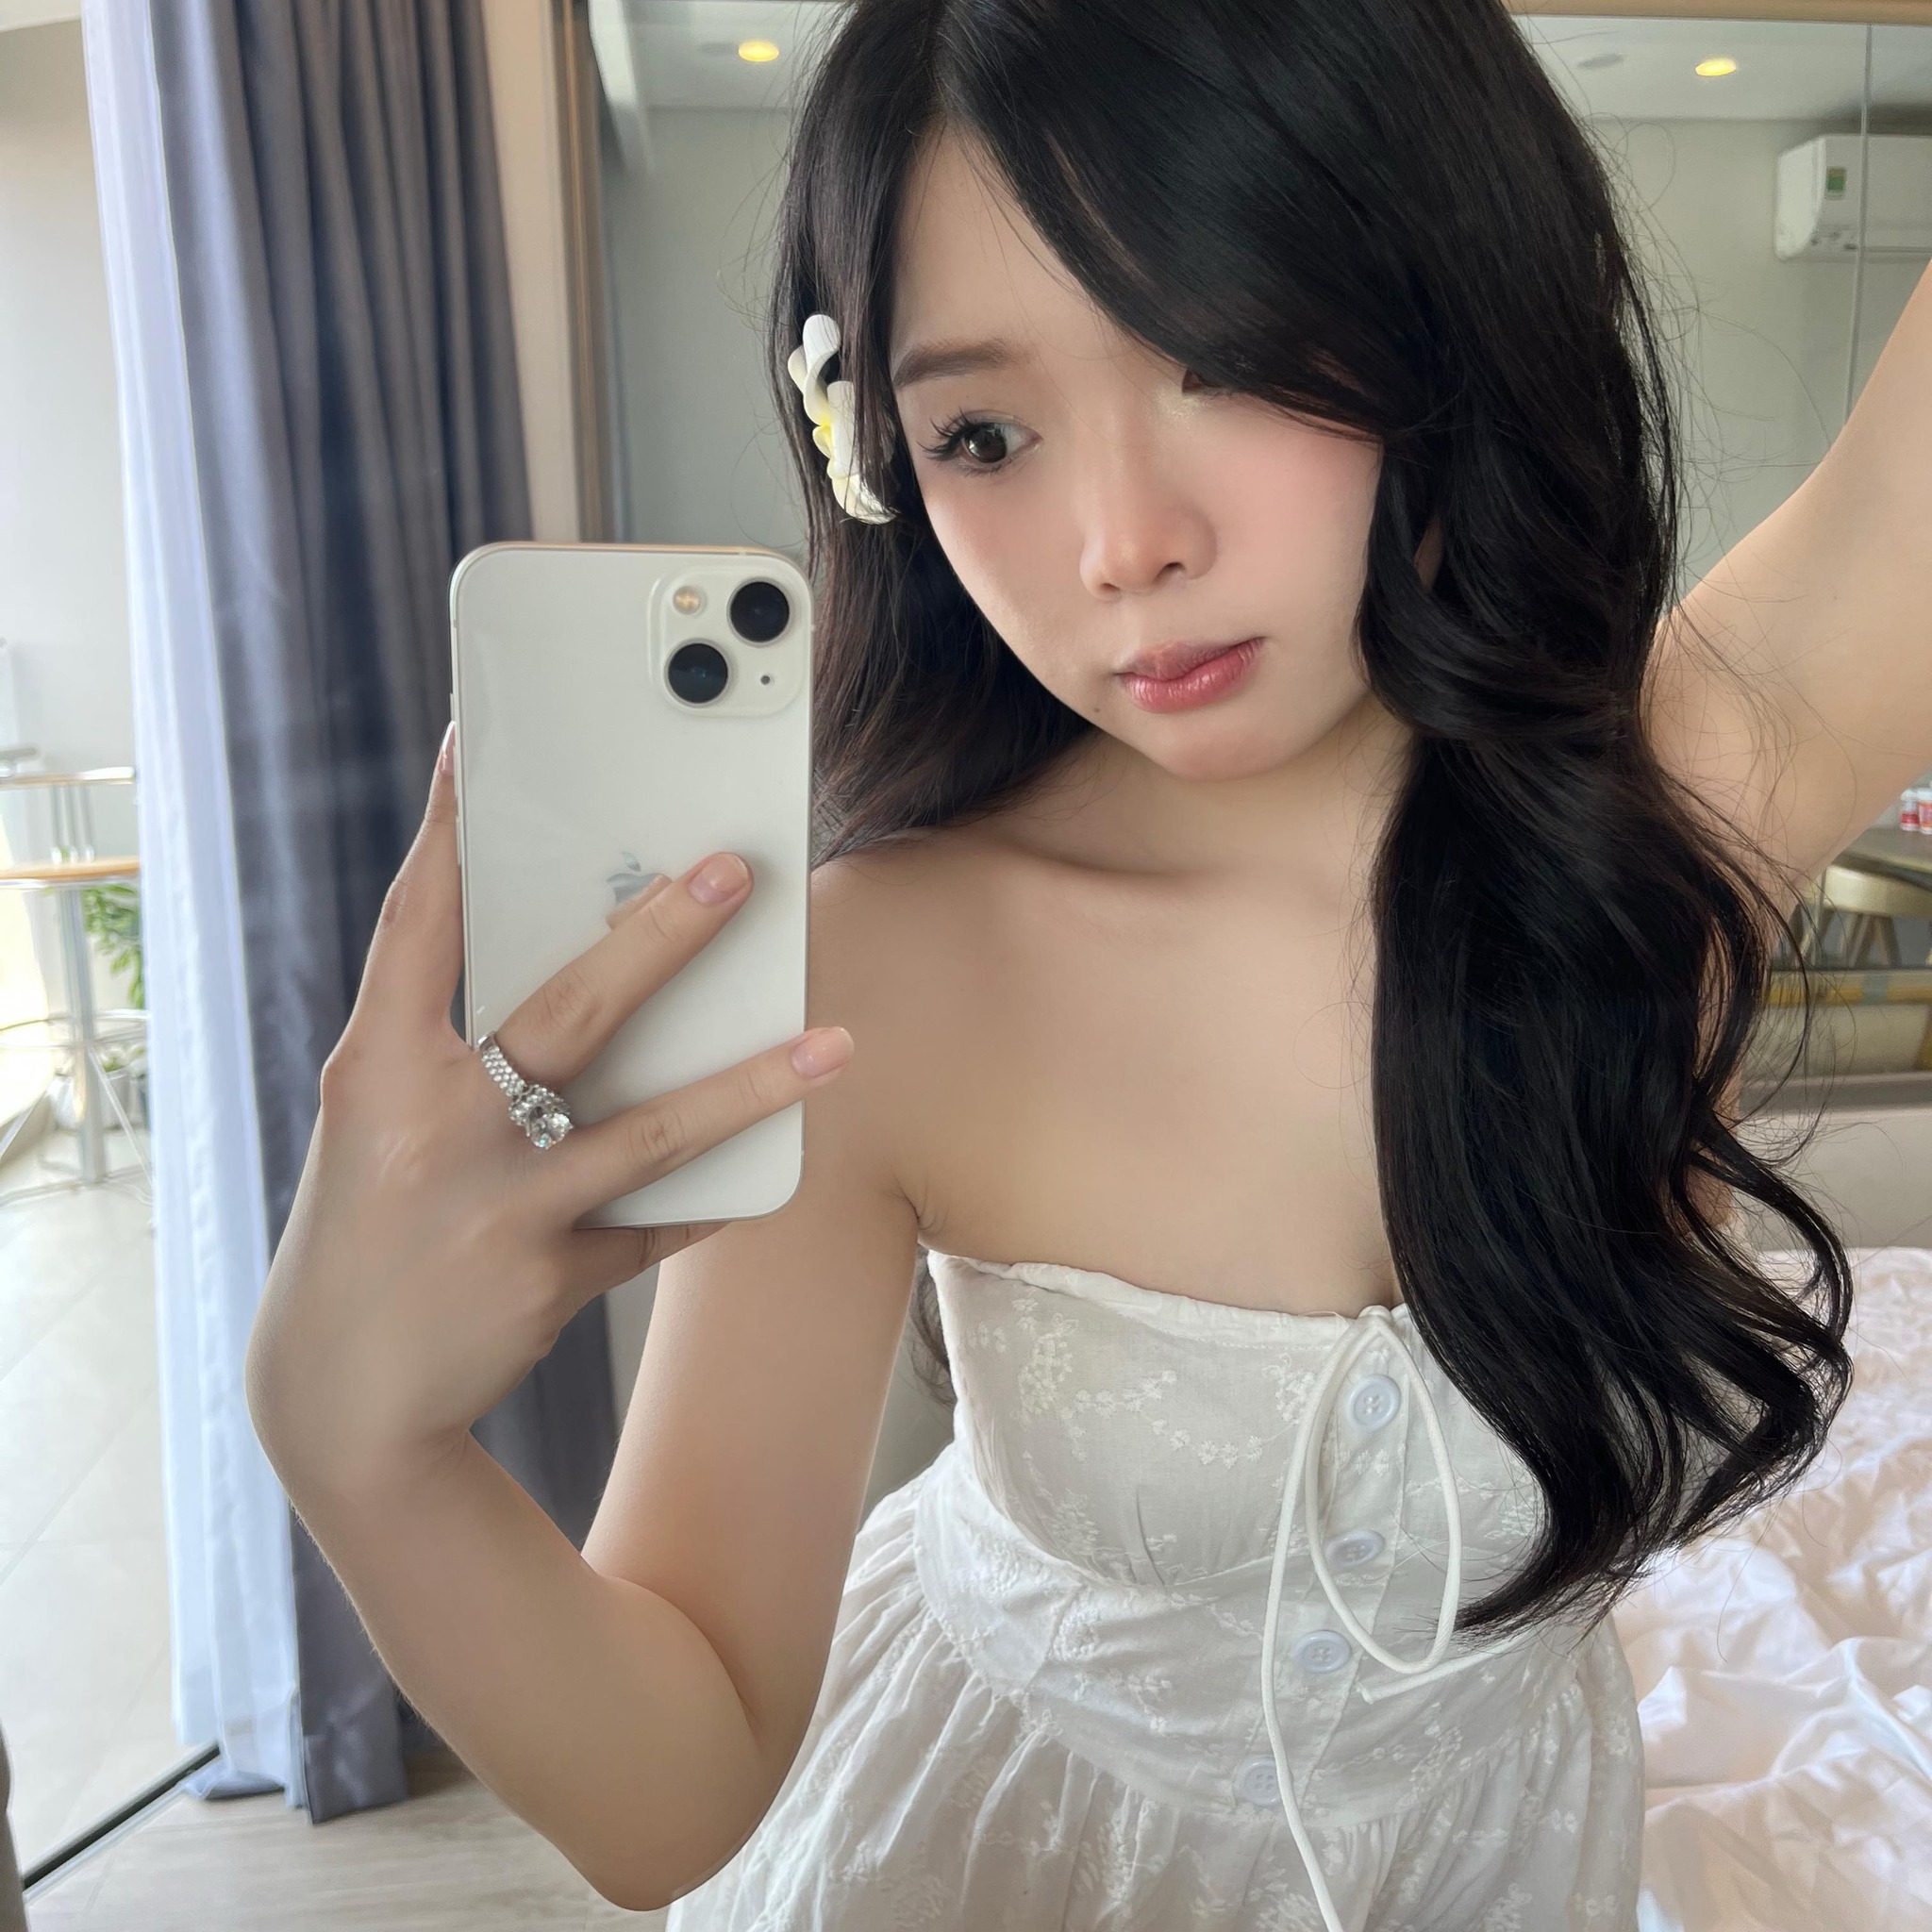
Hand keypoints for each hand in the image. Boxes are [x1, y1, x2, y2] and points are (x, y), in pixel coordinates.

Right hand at [244, 725, 852, 1504]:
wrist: (339, 1397)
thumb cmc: (370, 1223)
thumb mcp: (379, 1121)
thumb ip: (454, 1045)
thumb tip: (589, 960)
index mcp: (374, 1069)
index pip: (415, 926)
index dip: (446, 831)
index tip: (477, 745)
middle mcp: (434, 1129)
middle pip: (566, 1010)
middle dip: (659, 935)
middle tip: (738, 870)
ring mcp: (498, 1210)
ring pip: (648, 1132)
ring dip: (749, 1085)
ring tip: (832, 1043)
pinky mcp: (551, 1280)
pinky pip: (657, 1226)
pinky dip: (715, 1198)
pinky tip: (779, 1165)